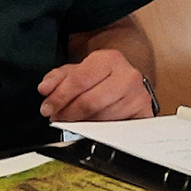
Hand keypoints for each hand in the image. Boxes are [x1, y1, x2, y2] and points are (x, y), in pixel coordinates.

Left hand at [38, 49, 152, 121]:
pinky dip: (99, 130)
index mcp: (109, 59)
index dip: (59, 97)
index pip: (79, 80)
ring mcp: (139, 96)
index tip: (47, 108)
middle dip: (68, 113)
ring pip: (102, 117)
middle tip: (56, 117)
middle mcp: (128, 76)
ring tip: (71, 120)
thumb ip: (56, 78)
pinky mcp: (144, 114)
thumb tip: (45, 89)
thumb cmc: (100, 76)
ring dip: (81, 123)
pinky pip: (116, 129)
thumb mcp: (76, 70)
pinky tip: (90, 126)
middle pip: (90, 101)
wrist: (127, 79)